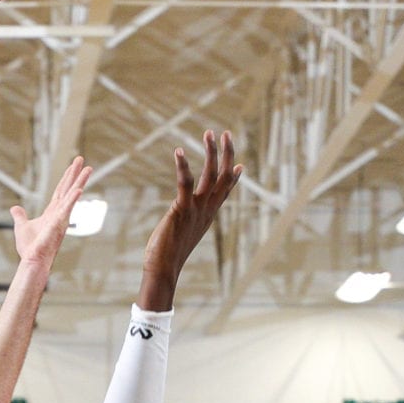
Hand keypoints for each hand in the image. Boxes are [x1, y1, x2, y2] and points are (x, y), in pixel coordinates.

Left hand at [10, 156, 91, 267]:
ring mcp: (61, 217)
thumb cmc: (30, 247)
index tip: (73, 166)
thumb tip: (15, 208)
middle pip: (68, 189)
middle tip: (81, 159)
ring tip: (88, 168)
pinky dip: (72, 199)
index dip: (66, 178)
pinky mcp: (58, 224)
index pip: (60, 191)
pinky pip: (67, 209)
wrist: (32, 260)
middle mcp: (59, 213)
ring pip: (72, 196)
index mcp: (52, 212)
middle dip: (75, 174)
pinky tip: (78, 189)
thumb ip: (20, 216)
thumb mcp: (22, 226)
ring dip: (80, 181)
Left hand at [138, 130, 241, 309]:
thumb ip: (186, 224)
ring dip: (212, 152)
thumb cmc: (166, 255)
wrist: (163, 269)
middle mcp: (207, 210)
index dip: (233, 178)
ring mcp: (197, 209)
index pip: (224, 192)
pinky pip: (186, 184)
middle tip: (225, 133)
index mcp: (208, 216)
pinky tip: (179, 152)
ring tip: (210, 133)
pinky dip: (183, 166)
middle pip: (223, 178)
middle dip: (226, 154)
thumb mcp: (182, 235)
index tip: (239, 164)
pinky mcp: (182, 209)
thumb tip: (182, 219)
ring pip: (211, 175)